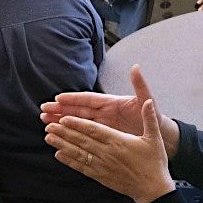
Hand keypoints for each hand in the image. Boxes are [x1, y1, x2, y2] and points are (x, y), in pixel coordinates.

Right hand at [41, 65, 177, 151]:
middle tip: (43, 110)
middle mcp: (104, 112)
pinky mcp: (103, 135)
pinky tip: (58, 136)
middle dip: (61, 110)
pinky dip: (70, 133)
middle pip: (78, 110)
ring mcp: (103, 124)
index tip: (58, 98)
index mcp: (112, 103)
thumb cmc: (153, 117)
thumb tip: (136, 67)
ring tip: (45, 121)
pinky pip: (84, 133)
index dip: (73, 99)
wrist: (160, 136)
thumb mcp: (147, 101)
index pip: (88, 99)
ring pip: (78, 122)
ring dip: (61, 121)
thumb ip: (140, 85)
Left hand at [46, 99, 174, 202]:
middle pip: (81, 140)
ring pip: (78, 153)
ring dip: (62, 144)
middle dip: (64, 132)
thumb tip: (147, 101)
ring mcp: (102, 166)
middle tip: (49, 124)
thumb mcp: (154, 138)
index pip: (93, 130)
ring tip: (49, 137)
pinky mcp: (100, 176)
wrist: (152, 189)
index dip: (77, 124)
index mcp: (118, 141)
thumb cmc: (154, 163)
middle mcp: (107, 153)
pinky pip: (81, 167)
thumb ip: (149, 118)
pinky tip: (58, 155)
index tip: (64, 118)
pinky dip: (69, 161)